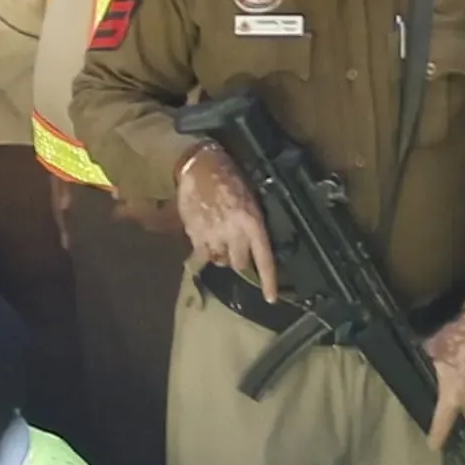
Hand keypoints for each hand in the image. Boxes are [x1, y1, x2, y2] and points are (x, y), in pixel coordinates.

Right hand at [175, 143, 278, 299]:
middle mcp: (234, 234)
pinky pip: (202, 254)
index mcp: (252, 223)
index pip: (264, 260)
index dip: (268, 282)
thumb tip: (251, 244)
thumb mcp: (250, 199)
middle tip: (234, 246)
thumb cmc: (229, 178)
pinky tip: (204, 237)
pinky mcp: (194, 234)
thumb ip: (250, 224)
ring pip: (220, 261)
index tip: (270, 299)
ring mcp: (213, 236)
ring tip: (218, 239)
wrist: (199, 165)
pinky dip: (204, 250)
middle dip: (238, 258)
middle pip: (240, 264)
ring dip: (221, 254)